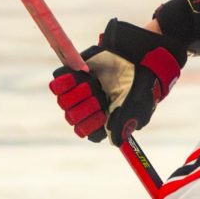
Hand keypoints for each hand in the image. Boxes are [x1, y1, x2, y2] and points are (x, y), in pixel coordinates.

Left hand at [49, 19, 185, 144]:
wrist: (139, 55)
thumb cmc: (142, 83)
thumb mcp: (137, 104)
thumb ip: (124, 123)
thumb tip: (115, 143)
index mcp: (103, 117)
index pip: (85, 131)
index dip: (88, 124)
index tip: (100, 113)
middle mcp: (90, 106)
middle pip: (72, 118)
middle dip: (83, 108)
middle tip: (98, 96)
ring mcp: (80, 91)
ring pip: (64, 102)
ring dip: (76, 94)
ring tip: (92, 84)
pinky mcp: (73, 75)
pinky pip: (57, 84)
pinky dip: (64, 82)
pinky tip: (79, 77)